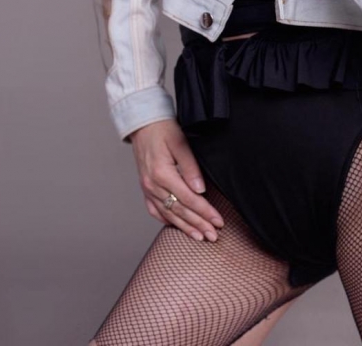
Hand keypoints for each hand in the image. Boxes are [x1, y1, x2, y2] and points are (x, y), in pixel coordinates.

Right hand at [129, 119, 224, 241]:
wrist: (143, 124)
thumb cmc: (162, 129)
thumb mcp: (180, 142)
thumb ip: (190, 167)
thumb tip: (200, 190)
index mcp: (162, 174)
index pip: (189, 199)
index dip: (205, 212)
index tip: (218, 221)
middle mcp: (152, 185)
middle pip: (179, 211)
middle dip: (198, 224)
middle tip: (214, 236)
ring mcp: (147, 188)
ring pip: (168, 214)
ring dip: (185, 227)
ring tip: (200, 237)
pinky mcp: (145, 187)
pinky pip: (154, 210)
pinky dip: (166, 220)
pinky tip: (176, 226)